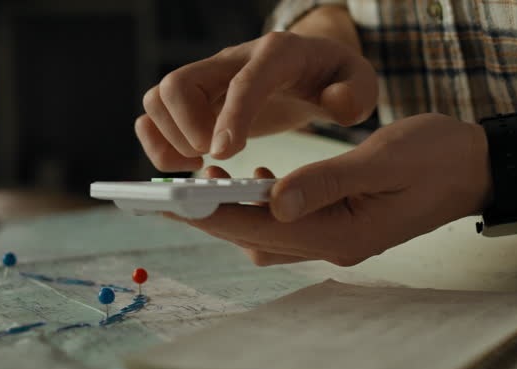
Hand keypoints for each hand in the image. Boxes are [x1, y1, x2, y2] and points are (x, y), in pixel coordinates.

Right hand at [136, 30, 377, 171]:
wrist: (312, 64)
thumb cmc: (335, 77)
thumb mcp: (360, 82)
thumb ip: (356, 93)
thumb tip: (335, 103)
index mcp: (277, 54)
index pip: (246, 80)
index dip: (231, 116)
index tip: (222, 153)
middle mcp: (232, 60)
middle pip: (180, 83)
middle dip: (185, 129)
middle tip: (212, 160)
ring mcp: (209, 78)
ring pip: (158, 98)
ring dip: (166, 139)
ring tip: (199, 166)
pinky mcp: (196, 99)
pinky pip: (156, 115)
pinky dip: (159, 143)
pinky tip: (191, 165)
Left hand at [166, 113, 489, 266]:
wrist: (474, 168)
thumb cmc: (436, 159)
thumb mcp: (381, 161)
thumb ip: (326, 181)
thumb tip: (273, 200)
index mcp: (341, 235)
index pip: (261, 227)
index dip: (213, 213)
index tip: (173, 200)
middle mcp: (334, 245)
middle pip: (256, 236)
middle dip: (214, 214)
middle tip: (175, 188)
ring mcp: (337, 238)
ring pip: (269, 234)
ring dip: (237, 210)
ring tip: (214, 177)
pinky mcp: (339, 224)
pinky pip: (288, 223)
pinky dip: (263, 204)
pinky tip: (260, 178)